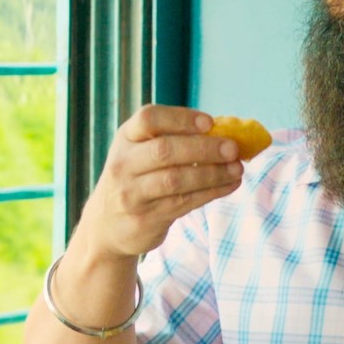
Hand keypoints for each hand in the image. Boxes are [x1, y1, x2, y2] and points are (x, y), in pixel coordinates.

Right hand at [77, 105, 244, 259]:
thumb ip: (172, 139)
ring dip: (213, 173)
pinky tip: (230, 184)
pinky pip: (184, 202)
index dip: (181, 118)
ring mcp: (132, 193)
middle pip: (165, 150)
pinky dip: (211, 192)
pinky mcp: (145, 218)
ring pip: (176, 180)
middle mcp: (123, 164)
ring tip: (237, 168)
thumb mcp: (140, 152)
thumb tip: (224, 132)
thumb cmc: (136, 178)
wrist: (106, 225)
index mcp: (125, 138)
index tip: (209, 122)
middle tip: (233, 148)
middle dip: (204, 148)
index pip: (148, 119)